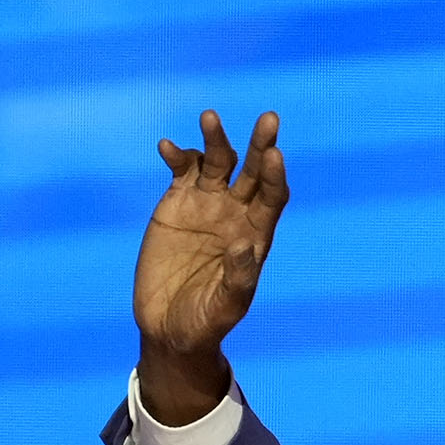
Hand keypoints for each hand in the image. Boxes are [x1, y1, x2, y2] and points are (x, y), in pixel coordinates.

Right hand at [133, 110, 287, 423]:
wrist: (169, 327)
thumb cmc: (206, 322)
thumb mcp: (227, 307)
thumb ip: (239, 278)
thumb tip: (245, 244)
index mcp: (256, 235)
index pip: (272, 197)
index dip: (275, 176)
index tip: (274, 155)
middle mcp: (235, 214)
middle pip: (253, 171)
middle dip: (260, 144)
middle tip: (269, 119)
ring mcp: (206, 206)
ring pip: (216, 162)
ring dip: (215, 139)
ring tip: (209, 117)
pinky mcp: (175, 204)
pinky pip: (181, 171)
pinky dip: (177, 156)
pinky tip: (169, 148)